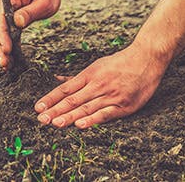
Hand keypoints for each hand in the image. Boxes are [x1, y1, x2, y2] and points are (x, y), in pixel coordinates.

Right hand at [0, 0, 60, 68]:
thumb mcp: (44, 1)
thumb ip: (30, 12)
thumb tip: (17, 22)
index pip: (2, 18)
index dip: (3, 35)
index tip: (6, 49)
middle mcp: (3, 3)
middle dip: (2, 46)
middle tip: (5, 63)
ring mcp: (5, 10)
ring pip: (1, 31)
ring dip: (3, 48)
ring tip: (6, 65)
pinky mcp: (9, 17)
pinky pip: (7, 31)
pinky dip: (8, 44)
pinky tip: (9, 58)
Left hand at [34, 41, 167, 127]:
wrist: (146, 59)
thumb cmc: (120, 63)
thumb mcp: (97, 66)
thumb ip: (78, 77)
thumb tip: (58, 79)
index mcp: (89, 74)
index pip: (65, 89)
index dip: (51, 98)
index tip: (38, 107)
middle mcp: (97, 85)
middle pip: (72, 99)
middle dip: (55, 110)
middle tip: (41, 119)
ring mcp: (110, 96)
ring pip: (86, 108)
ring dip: (69, 117)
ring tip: (55, 124)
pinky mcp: (123, 106)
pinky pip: (105, 114)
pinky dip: (92, 120)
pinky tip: (80, 125)